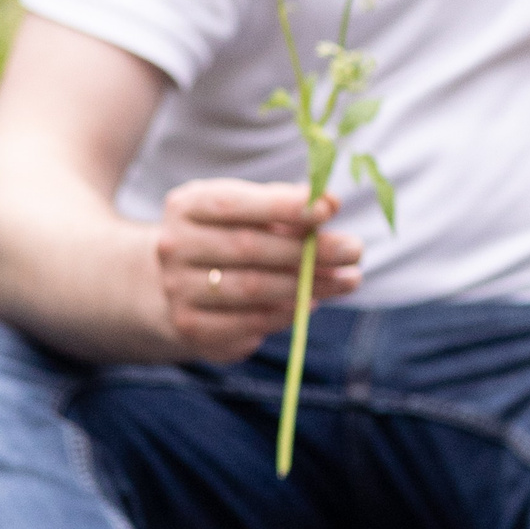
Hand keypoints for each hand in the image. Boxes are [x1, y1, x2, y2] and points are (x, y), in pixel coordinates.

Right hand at [153, 179, 360, 361]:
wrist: (179, 281)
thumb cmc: (230, 232)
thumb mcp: (251, 208)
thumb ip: (288, 203)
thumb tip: (329, 202)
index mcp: (188, 205)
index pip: (235, 204)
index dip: (283, 206)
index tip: (329, 209)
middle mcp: (174, 246)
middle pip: (248, 249)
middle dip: (309, 250)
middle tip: (355, 250)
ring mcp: (177, 289)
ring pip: (252, 289)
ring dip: (308, 285)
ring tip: (348, 280)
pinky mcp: (190, 326)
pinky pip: (247, 322)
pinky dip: (285, 313)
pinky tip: (312, 302)